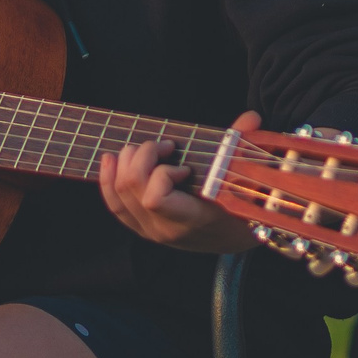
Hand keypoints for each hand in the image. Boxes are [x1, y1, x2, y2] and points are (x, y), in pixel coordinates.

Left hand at [100, 111, 264, 254]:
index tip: (184, 166)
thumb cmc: (244, 208)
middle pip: (131, 187)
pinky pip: (114, 205)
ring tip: (148, 150)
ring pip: (118, 194)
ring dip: (126, 162)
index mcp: (191, 220)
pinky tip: (111, 159)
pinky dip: (107, 179)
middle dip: (143, 156)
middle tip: (167, 147)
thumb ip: (244, 147)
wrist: (239, 238)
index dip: (162, 174)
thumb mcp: (247, 182)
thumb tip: (250, 118)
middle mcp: (165, 229)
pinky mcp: (141, 228)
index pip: (155, 199)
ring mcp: (150, 231)